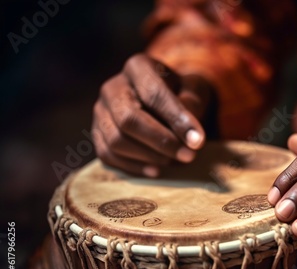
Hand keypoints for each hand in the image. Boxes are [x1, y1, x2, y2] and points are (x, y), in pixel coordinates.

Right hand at [92, 53, 214, 176]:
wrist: (165, 100)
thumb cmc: (182, 93)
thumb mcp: (194, 91)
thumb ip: (193, 107)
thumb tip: (191, 137)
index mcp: (138, 67)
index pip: (154, 94)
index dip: (176, 119)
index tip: (198, 141)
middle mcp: (112, 87)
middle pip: (129, 119)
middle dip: (161, 142)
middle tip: (188, 156)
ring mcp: (100, 111)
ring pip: (116, 141)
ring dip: (149, 156)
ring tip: (174, 161)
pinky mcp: (97, 133)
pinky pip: (108, 155)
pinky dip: (133, 167)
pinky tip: (156, 170)